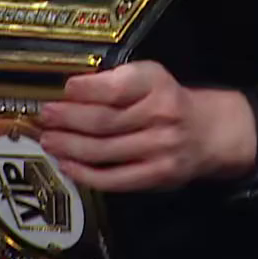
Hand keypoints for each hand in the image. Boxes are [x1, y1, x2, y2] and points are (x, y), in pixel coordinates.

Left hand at [38, 64, 251, 191]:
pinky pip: (114, 179)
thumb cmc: (170, 103)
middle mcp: (163, 115)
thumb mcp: (151, 79)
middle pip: (104, 120)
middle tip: (46, 117)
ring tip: (50, 140)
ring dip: (69, 146)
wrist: (211, 132)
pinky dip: (85, 174)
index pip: (118, 87)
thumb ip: (116, 82)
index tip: (66, 90)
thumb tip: (69, 96)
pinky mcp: (158, 175)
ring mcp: (161, 148)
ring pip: (103, 150)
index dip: (87, 89)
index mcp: (158, 85)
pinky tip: (68, 166)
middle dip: (68, 119)